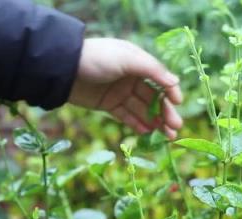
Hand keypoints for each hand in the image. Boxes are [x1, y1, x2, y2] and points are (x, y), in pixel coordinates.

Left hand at [68, 38, 182, 138]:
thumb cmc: (99, 58)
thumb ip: (153, 70)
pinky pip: (126, 116)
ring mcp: (120, 92)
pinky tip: (148, 133)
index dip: (170, 91)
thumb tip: (175, 82)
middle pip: (153, 98)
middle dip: (165, 113)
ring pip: (142, 109)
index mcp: (138, 63)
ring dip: (155, 122)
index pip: (160, 79)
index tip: (178, 103)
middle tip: (175, 128)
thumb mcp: (128, 59)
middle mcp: (131, 77)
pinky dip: (137, 124)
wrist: (64, 68)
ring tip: (166, 136)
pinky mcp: (108, 104)